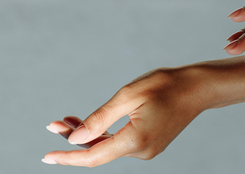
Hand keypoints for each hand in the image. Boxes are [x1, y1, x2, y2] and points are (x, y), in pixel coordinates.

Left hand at [43, 68, 205, 166]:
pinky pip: (120, 143)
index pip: (93, 156)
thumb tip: (75, 138)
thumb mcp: (129, 95)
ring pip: (109, 147)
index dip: (67, 158)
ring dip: (88, 135)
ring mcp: (147, 149)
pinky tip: (91, 124)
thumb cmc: (166, 85)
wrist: (198, 88)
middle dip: (74, 139)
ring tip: (67, 120)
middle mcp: (142, 151)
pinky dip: (104, 134)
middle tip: (53, 124)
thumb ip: (100, 119)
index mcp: (136, 140)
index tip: (46, 157)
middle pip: (99, 151)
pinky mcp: (150, 144)